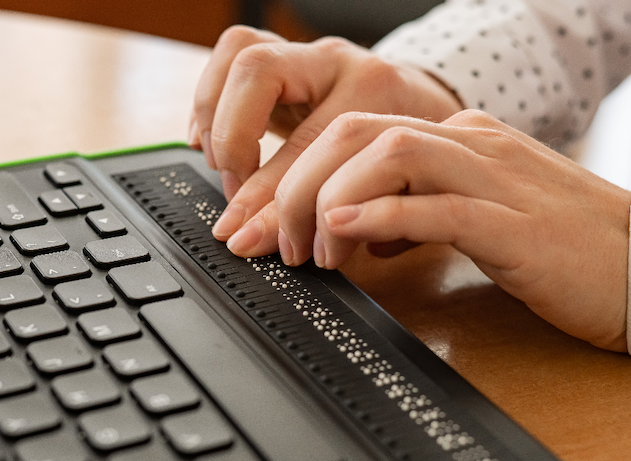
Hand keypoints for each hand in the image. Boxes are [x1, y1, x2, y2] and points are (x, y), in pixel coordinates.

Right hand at [189, 25, 462, 249]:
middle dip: (232, 138)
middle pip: (260, 70)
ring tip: (217, 162)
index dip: (266, 192)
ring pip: (241, 50)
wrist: (423, 111)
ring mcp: (305, 57)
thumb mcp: (382, 188)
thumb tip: (253, 240)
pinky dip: (208, 101)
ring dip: (213, 112)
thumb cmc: (410, 152)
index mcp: (372, 91)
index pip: (306, 140)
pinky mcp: (280, 63)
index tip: (245, 232)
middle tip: (233, 188)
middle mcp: (334, 63)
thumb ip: (326, 212)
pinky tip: (208, 141)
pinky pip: (229, 56)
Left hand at [267, 110, 629, 350]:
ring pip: (389, 154)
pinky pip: (437, 206)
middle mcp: (471, 145)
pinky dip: (381, 216)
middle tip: (278, 242)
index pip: (357, 132)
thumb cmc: (559, 248)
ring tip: (312, 251)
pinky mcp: (514, 223)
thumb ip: (413, 212)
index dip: (300, 174)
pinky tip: (346, 235)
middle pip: (358, 133)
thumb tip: (352, 228)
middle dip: (299, 183)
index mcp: (459, 140)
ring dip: (330, 200)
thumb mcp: (472, 218)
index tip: (274, 224)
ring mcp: (495, 178)